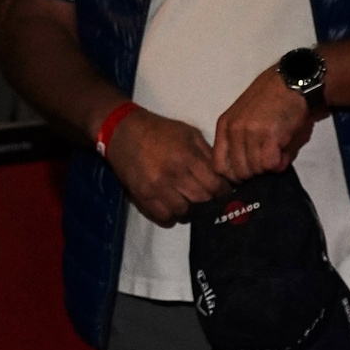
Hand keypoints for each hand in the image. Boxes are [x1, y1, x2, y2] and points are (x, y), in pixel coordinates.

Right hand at [106, 108, 223, 224]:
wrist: (123, 131)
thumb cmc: (161, 131)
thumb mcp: (190, 134)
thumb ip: (208, 155)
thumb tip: (225, 175)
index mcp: (188, 157)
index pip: (216, 186)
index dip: (223, 191)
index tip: (222, 191)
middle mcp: (173, 174)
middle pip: (202, 200)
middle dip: (208, 200)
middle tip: (206, 196)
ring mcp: (156, 188)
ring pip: (184, 212)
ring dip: (189, 209)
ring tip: (188, 200)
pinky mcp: (142, 196)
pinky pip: (164, 217)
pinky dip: (171, 216)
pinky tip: (173, 206)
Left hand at [213, 64, 313, 181]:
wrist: (292, 82)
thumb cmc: (273, 101)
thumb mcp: (246, 118)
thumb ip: (242, 144)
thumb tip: (251, 173)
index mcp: (224, 126)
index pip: (219, 166)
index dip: (234, 174)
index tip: (249, 172)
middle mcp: (234, 130)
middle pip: (239, 172)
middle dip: (255, 173)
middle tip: (268, 161)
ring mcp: (250, 133)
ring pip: (256, 170)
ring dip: (269, 168)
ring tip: (278, 153)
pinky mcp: (270, 136)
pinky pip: (271, 165)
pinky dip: (280, 164)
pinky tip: (284, 152)